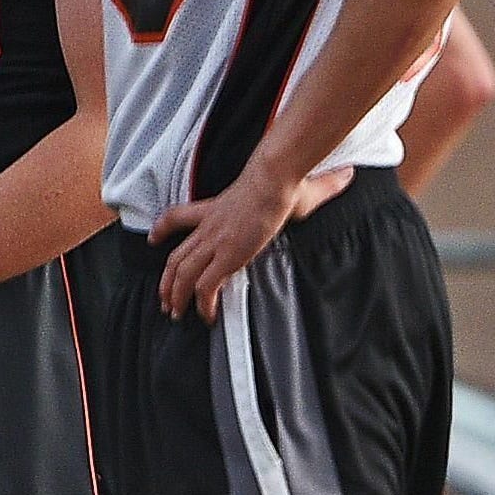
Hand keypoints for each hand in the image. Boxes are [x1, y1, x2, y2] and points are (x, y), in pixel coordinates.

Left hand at [149, 167, 298, 318]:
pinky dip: (203, 305)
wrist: (272, 181)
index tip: (154, 239)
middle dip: (166, 283)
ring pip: (182, 275)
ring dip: (176, 297)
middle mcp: (208, 228)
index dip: (161, 230)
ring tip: (177, 313)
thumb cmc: (278, 181)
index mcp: (213, 210)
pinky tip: (207, 316)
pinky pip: (206, 287)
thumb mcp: (274, 188)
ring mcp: (215, 243)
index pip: (176, 217)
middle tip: (166, 300)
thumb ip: (298, 191)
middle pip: (175, 258)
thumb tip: (340, 178)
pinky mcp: (227, 256)